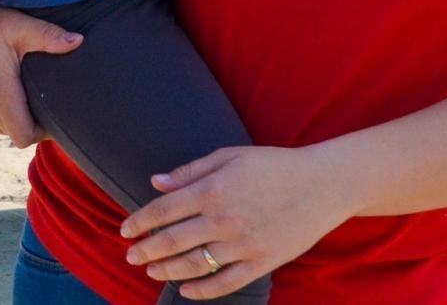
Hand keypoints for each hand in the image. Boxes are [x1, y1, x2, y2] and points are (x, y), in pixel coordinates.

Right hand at [0, 5, 81, 147]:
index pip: (24, 137)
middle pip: (12, 130)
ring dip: (7, 113)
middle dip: (26, 120)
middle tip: (38, 98)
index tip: (51, 118)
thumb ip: (49, 36)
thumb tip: (79, 41)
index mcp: (0, 95)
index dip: (41, 133)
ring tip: (17, 89)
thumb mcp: (18, 25)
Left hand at [119, 146, 349, 298]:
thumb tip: (155, 182)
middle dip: (146, 251)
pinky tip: (184, 289)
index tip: (124, 230)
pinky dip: (201, 290)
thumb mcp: (230, 155)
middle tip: (130, 256)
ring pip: (194, 265)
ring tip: (152, 271)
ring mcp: (243, 245)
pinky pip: (225, 284)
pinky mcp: (261, 263)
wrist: (322, 184)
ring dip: (167, 271)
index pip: (164, 211)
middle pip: (173, 241)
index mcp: (213, 190)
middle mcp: (224, 220)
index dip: (139, 222)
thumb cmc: (273, 164)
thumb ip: (190, 171)